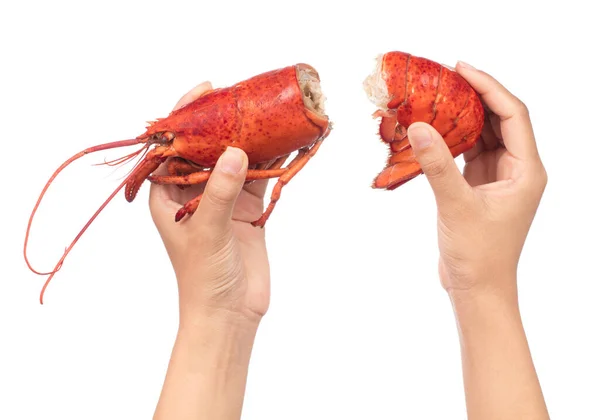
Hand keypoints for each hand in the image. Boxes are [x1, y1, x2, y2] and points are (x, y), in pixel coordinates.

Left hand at [149, 82, 270, 324]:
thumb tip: (236, 151)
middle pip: (208, 148)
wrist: (230, 314)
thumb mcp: (207, 231)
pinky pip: (260, 178)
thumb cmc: (204, 278)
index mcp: (169, 196)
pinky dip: (273, 162)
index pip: (174, 148)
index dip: (186, 118)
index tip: (205, 91)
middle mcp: (194, 193)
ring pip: (237, 161)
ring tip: (270, 112)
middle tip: (244, 96)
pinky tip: (288, 144)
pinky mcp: (248, 210)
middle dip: (224, 122)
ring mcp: (224, 201)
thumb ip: (220, 191)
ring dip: (252, 140)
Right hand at [406, 61, 547, 296]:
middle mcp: (517, 169)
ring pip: (483, 135)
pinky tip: (434, 129)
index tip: (462, 69)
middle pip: (499, 119)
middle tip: (444, 77)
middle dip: (474, 96)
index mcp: (526, 170)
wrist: (478, 289)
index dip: (489, 87)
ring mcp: (498, 178)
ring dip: (462, 116)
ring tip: (437, 96)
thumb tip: (418, 126)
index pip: (512, 115)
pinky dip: (453, 139)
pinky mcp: (480, 187)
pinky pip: (469, 152)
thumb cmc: (479, 255)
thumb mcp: (456, 206)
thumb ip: (438, 165)